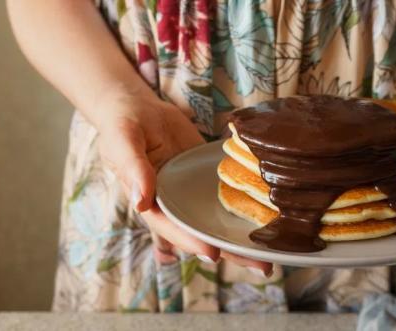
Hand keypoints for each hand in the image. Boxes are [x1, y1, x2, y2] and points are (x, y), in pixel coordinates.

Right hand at [95, 92, 272, 274]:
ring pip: (219, 219)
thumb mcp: (123, 143)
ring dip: (244, 236)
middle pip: (204, 233)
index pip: (174, 228)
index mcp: (152, 204)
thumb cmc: (122, 126)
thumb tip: (141, 202)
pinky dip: (247, 204)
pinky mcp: (207, 178)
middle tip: (263, 267)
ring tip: (273, 254)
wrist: (137, 108)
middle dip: (231, 251)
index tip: (214, 254)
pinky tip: (271, 216)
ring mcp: (193, 193)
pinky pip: (227, 194)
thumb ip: (133, 170)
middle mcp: (175, 204)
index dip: (193, 242)